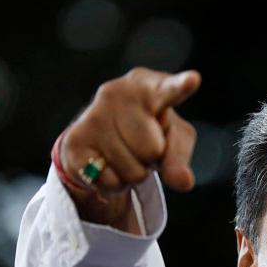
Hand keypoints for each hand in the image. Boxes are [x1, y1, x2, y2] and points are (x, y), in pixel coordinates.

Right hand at [60, 67, 200, 230]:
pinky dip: (115, 185)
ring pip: (132, 171)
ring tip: (124, 154)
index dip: (180, 86)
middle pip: (152, 149)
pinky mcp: (74, 141)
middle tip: (140, 146)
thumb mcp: (174, 140)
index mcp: (148, 86)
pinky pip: (111, 182)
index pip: (168, 90)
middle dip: (151, 158)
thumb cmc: (149, 132)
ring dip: (133, 173)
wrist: (100, 139)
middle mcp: (116, 92)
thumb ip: (180, 158)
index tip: (192, 80)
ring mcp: (92, 115)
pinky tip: (107, 165)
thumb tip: (184, 181)